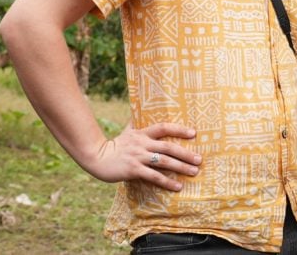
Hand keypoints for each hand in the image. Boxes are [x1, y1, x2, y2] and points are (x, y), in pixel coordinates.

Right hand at [85, 122, 200, 190]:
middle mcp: (142, 144)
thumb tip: (142, 110)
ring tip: (194, 172)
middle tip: (200, 159)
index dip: (179, 129)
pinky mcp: (133, 170)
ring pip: (164, 162)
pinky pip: (153, 176)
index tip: (194, 133)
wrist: (96, 157)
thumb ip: (137, 124)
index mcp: (142, 133)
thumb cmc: (115, 145)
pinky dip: (167, 182)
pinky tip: (178, 187)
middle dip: (186, 153)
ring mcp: (138, 157)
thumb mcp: (127, 131)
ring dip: (181, 167)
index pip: (164, 127)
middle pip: (168, 147)